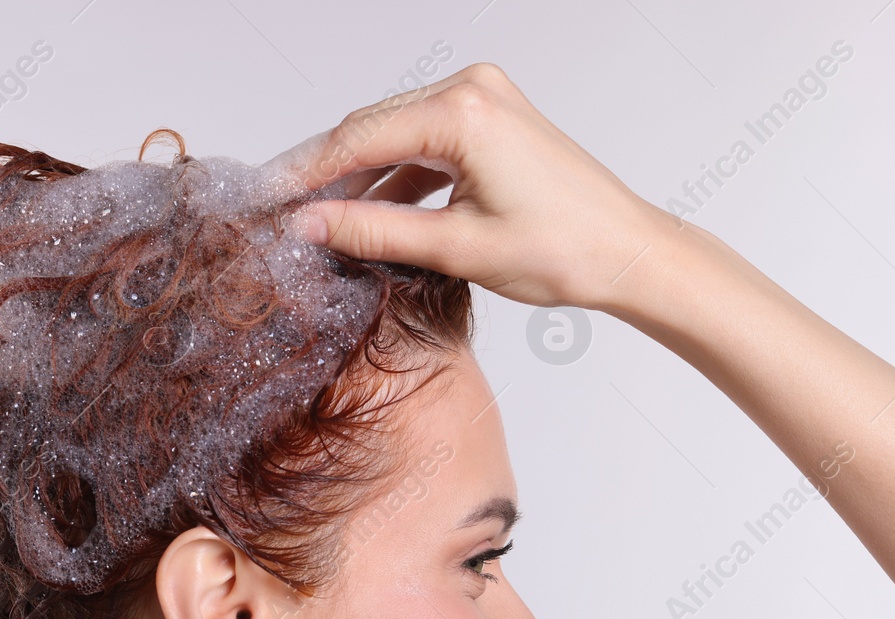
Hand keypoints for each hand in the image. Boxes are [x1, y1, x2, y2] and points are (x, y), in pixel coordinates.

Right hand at [278, 63, 686, 313]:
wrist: (628, 252)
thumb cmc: (564, 250)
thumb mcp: (455, 248)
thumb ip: (374, 231)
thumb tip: (308, 226)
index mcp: (463, 112)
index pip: (357, 136)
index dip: (305, 171)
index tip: (266, 199)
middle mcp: (473, 90)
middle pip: (372, 127)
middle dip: (326, 171)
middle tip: (282, 211)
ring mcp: (485, 100)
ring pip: (396, 134)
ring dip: (361, 177)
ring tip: (320, 221)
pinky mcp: (493, 120)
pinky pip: (427, 141)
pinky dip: (398, 175)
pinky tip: (372, 213)